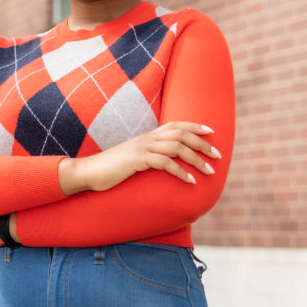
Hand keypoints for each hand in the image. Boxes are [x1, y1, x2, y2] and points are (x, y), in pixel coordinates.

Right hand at [59, 121, 219, 194]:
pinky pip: (164, 163)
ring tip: (210, 171)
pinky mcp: (137, 160)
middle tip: (217, 155)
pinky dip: (181, 172)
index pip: (175, 125)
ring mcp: (141, 148)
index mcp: (146, 137)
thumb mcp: (132, 159)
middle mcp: (146, 139)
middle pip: (181, 134)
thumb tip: (161, 164)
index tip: (211, 132)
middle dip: (202, 144)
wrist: (88, 172)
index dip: (194, 126)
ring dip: (196, 159)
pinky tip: (190, 181)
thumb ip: (147, 158)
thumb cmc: (110, 169)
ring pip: (177, 148)